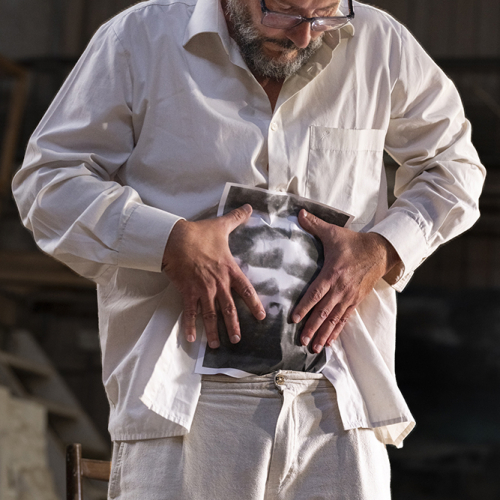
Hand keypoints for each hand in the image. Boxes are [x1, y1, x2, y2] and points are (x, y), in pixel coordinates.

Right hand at [162, 204, 265, 347]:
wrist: (175, 238)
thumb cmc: (199, 233)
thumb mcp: (221, 226)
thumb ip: (237, 219)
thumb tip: (249, 207)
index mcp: (228, 270)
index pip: (246, 290)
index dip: (254, 304)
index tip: (261, 316)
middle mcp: (218, 283)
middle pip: (229, 309)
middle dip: (233, 325)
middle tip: (237, 339)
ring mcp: (202, 289)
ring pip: (210, 315)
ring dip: (213, 331)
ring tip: (215, 345)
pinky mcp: (187, 291)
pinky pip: (189, 312)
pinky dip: (190, 325)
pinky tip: (190, 338)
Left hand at [293, 209, 400, 352]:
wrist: (381, 251)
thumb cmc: (354, 243)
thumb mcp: (334, 232)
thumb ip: (315, 225)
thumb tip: (299, 213)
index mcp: (333, 273)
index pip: (316, 293)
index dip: (305, 306)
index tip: (294, 318)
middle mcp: (341, 289)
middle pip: (324, 312)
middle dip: (313, 327)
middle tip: (301, 340)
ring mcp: (349, 297)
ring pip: (334, 319)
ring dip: (323, 334)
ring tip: (313, 347)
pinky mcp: (356, 301)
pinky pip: (345, 320)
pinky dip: (336, 332)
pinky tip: (329, 342)